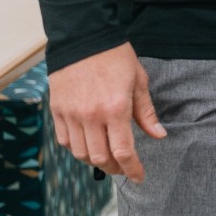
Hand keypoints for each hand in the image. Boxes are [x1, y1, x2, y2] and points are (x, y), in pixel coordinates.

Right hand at [48, 43, 165, 182]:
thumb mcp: (139, 81)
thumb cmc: (116, 58)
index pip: (123, 151)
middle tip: (124, 168)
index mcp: (115, 109)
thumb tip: (158, 135)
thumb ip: (146, 112)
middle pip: (100, 157)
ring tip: (108, 158)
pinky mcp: (57, 111)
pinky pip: (64, 141)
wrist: (84, 38)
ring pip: (80, 153)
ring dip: (95, 161)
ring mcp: (71, 115)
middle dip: (115, 168)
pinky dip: (76, 149)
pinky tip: (88, 145)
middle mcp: (90, 116)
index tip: (139, 177)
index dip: (132, 168)